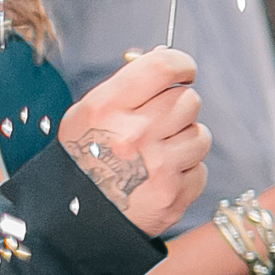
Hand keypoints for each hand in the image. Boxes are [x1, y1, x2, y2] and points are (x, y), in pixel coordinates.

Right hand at [57, 47, 209, 234]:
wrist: (74, 219)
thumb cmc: (84, 158)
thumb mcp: (89, 113)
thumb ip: (129, 84)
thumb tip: (166, 55)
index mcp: (107, 109)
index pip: (162, 68)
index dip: (181, 64)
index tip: (184, 70)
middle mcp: (134, 136)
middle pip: (188, 101)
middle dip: (179, 108)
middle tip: (160, 122)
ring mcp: (157, 167)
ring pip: (200, 135)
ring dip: (185, 140)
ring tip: (158, 152)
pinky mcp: (174, 195)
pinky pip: (200, 169)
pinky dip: (186, 171)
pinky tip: (161, 176)